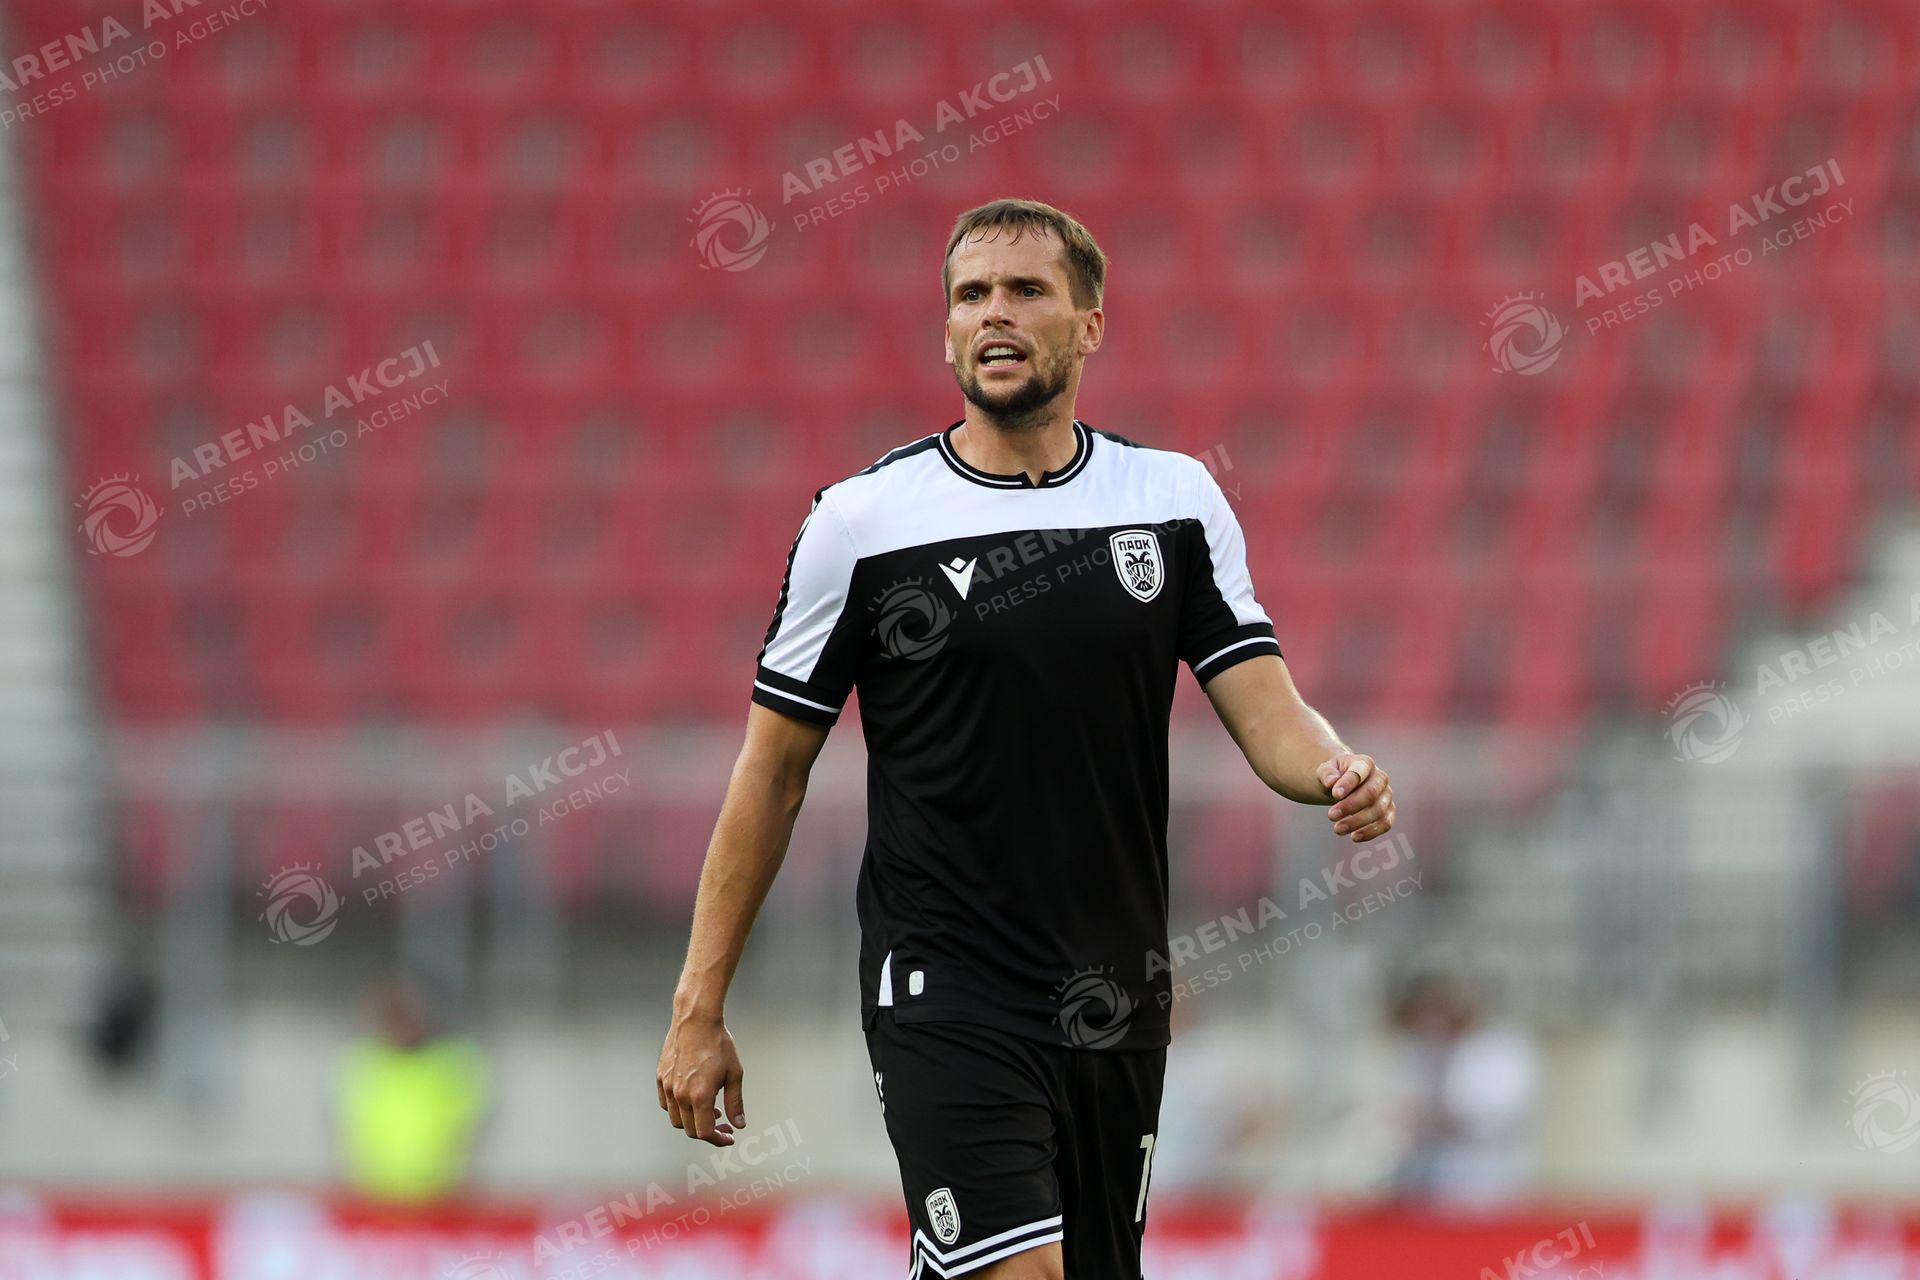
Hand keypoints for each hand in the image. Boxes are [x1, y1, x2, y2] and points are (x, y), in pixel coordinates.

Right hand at [657, 1006, 745, 1145]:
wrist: (696, 1020)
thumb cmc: (718, 1044)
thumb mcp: (734, 1074)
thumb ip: (735, 1102)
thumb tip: (739, 1124)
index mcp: (700, 1096)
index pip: (705, 1132)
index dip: (718, 1140)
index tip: (728, 1137)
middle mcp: (681, 1095)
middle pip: (691, 1130)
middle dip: (709, 1132)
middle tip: (724, 1125)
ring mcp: (668, 1087)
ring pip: (677, 1120)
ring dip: (693, 1122)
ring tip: (710, 1110)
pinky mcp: (661, 1078)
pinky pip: (667, 1105)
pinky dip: (679, 1110)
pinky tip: (693, 1100)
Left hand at [1316, 753, 1394, 841]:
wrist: (1344, 783)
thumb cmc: (1335, 775)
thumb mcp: (1325, 770)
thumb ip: (1326, 773)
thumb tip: (1331, 782)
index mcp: (1365, 763)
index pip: (1360, 771)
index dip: (1348, 783)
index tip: (1335, 794)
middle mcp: (1380, 778)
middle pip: (1371, 792)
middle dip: (1351, 806)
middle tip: (1331, 815)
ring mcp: (1386, 795)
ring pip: (1379, 810)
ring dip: (1358, 822)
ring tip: (1337, 829)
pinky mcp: (1388, 811)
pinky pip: (1386, 823)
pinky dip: (1371, 832)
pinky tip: (1354, 837)